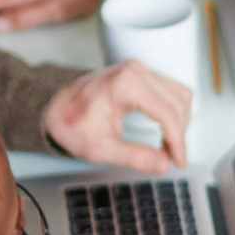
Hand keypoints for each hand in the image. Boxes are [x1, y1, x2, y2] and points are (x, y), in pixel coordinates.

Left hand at [43, 61, 191, 174]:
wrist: (54, 109)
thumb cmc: (71, 126)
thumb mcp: (100, 149)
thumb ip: (135, 157)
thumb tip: (164, 164)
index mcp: (125, 84)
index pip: (167, 114)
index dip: (178, 142)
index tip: (179, 163)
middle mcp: (136, 71)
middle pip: (178, 103)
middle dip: (179, 134)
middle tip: (171, 159)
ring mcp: (139, 70)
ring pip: (179, 96)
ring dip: (180, 123)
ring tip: (168, 147)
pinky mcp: (141, 74)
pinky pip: (171, 91)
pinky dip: (174, 113)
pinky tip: (165, 131)